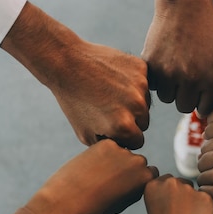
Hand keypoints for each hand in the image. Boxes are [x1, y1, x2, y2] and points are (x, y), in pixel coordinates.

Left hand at [1, 2, 150, 148]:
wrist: (67, 64)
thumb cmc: (74, 101)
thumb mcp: (85, 134)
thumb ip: (109, 145)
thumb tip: (125, 149)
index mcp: (124, 126)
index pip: (137, 141)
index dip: (123, 136)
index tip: (109, 126)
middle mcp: (136, 106)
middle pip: (144, 122)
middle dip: (130, 119)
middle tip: (109, 108)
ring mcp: (140, 84)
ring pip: (145, 101)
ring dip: (132, 100)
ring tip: (109, 92)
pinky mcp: (140, 67)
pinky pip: (144, 81)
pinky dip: (133, 81)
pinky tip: (114, 78)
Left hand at [25, 139, 158, 213]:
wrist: (68, 199)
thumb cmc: (95, 206)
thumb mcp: (123, 202)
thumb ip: (136, 187)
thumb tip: (142, 172)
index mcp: (146, 179)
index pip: (150, 172)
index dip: (136, 179)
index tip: (122, 186)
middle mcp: (139, 162)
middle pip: (137, 160)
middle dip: (127, 167)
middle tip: (108, 180)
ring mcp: (123, 151)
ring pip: (122, 152)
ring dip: (114, 158)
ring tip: (96, 174)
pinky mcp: (107, 143)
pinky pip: (108, 146)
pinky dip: (101, 153)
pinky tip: (90, 166)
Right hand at [142, 0, 212, 115]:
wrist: (185, 7)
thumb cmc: (206, 35)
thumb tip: (206, 113)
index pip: (205, 109)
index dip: (202, 99)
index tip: (201, 88)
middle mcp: (191, 79)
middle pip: (184, 107)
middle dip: (186, 95)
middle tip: (186, 77)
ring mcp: (169, 73)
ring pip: (167, 98)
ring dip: (171, 88)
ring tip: (175, 67)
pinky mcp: (151, 65)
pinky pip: (153, 84)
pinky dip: (158, 77)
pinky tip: (165, 61)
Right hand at [144, 175, 212, 213]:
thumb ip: (160, 205)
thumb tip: (170, 203)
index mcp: (152, 188)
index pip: (164, 181)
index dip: (169, 196)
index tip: (170, 206)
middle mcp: (170, 184)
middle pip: (181, 183)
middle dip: (183, 197)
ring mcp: (189, 190)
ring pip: (196, 192)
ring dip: (196, 203)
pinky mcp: (207, 199)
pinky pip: (209, 201)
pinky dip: (208, 211)